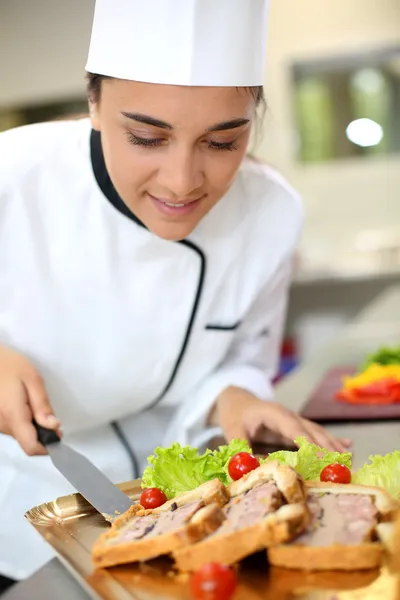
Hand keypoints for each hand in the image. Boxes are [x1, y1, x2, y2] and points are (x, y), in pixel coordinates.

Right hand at [0, 346, 60, 454]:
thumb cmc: (8, 364)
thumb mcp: (32, 379)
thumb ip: (42, 404)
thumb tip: (54, 426)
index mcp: (13, 415)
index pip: (30, 447)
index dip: (47, 446)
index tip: (58, 434)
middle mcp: (1, 425)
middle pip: (26, 440)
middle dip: (41, 430)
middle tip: (47, 410)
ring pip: (19, 433)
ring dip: (30, 424)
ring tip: (30, 400)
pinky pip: (11, 426)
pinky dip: (20, 419)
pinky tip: (20, 401)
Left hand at [215, 387, 351, 452]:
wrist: (236, 400)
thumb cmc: (235, 414)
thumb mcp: (232, 428)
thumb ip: (239, 446)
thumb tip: (246, 467)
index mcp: (275, 414)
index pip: (294, 429)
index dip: (308, 443)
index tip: (322, 458)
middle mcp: (289, 416)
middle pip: (311, 432)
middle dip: (327, 448)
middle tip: (342, 465)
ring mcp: (294, 421)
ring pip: (317, 433)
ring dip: (333, 446)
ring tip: (349, 459)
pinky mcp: (296, 429)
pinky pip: (315, 435)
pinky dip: (331, 441)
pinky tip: (348, 446)